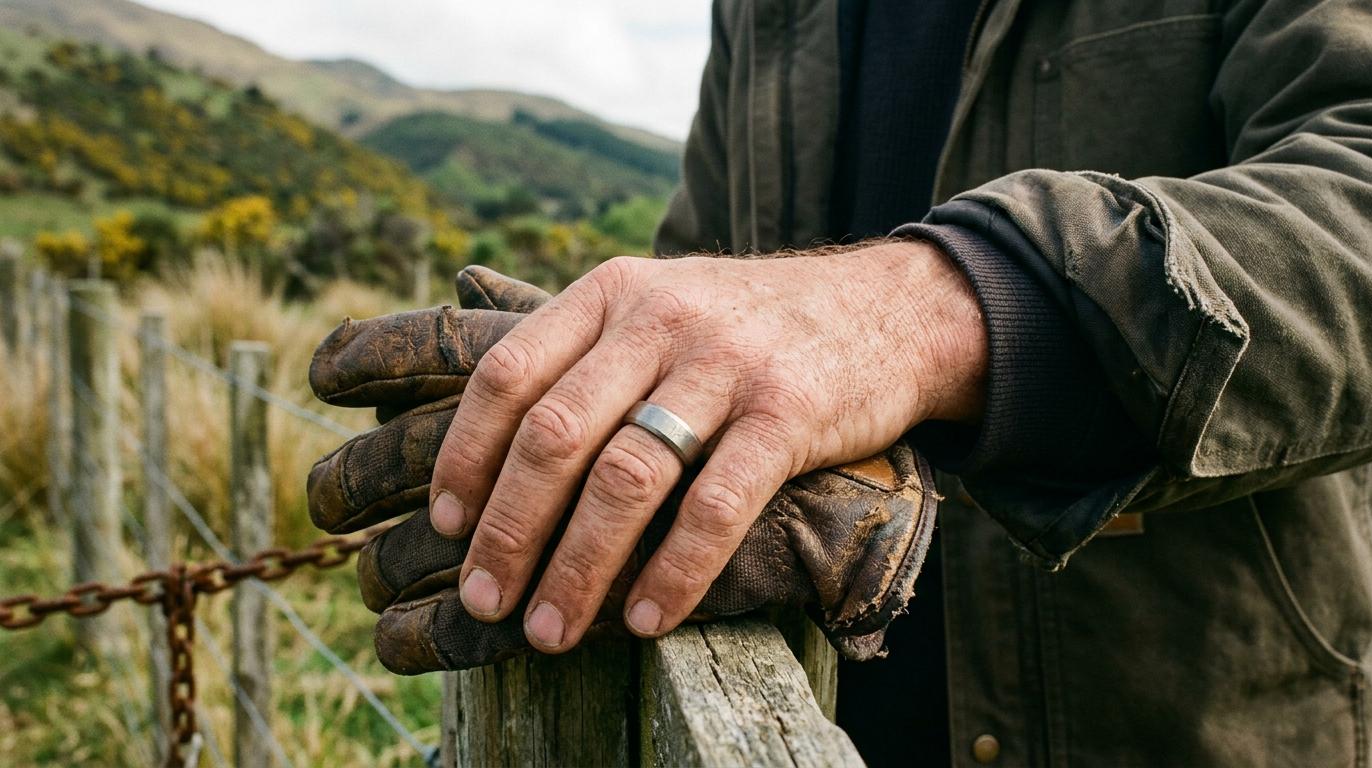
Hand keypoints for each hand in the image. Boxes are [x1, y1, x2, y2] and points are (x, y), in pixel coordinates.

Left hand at [305, 265, 940, 672]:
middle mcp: (660, 318)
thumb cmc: (752, 326)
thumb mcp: (661, 301)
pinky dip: (673, 572)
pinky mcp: (790, 411)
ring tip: (550, 629)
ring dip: (577, 567)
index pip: (507, 374)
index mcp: (612, 292)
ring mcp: (727, 363)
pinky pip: (715, 506)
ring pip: (626, 477)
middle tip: (485, 600)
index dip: (465, 457)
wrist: (888, 309)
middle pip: (554, 434)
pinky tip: (645, 618)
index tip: (448, 527)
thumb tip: (490, 438)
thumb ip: (585, 348)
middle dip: (508, 530)